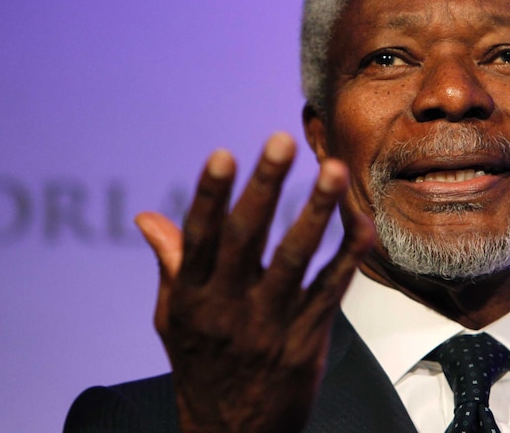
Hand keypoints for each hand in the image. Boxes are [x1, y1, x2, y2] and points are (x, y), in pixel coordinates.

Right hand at [135, 132, 374, 432]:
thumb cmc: (201, 366)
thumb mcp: (173, 319)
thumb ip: (170, 263)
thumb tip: (147, 217)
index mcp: (191, 298)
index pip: (200, 238)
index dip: (211, 196)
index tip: (224, 155)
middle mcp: (228, 308)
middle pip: (247, 240)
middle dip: (266, 188)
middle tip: (283, 142)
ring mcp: (269, 326)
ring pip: (296, 261)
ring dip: (315, 213)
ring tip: (333, 171)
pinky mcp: (305, 342)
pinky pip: (330, 292)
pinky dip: (348, 257)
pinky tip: (362, 223)